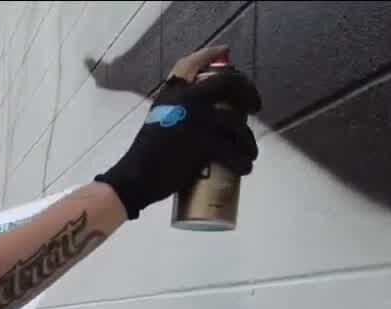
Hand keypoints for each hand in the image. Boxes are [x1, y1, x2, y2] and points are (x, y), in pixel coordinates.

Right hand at [95, 46, 261, 219]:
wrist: (135, 177)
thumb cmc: (146, 154)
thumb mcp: (158, 120)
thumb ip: (177, 110)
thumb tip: (206, 110)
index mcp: (172, 93)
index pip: (191, 63)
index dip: (209, 54)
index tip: (224, 49)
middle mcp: (185, 99)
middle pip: (228, 83)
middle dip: (248, 92)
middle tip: (255, 105)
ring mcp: (196, 119)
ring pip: (236, 123)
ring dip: (248, 140)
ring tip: (249, 152)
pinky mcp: (203, 143)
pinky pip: (233, 151)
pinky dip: (242, 161)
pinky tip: (245, 166)